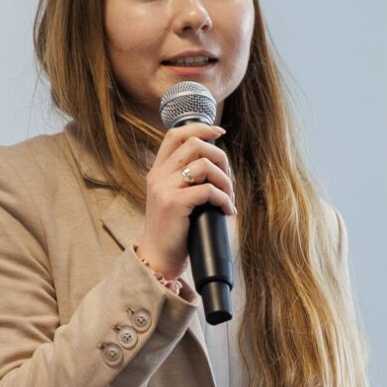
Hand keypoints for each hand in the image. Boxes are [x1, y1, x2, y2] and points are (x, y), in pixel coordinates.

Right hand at [138, 122, 235, 275]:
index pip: (176, 134)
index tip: (219, 132)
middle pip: (195, 144)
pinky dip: (224, 199)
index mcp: (157, 171)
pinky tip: (227, 211)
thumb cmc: (172, 231)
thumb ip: (184, 180)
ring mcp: (164, 188)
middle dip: (220, 158)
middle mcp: (158, 175)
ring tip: (229, 198)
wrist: (157, 258)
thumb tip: (215, 164)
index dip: (200, 127)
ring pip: (204, 165)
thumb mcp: (172, 198)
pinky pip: (208, 190)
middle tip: (228, 180)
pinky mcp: (174, 203)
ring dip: (225, 181)